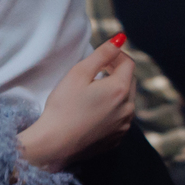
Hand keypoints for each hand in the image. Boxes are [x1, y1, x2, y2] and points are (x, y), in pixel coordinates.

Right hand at [19, 35, 136, 173]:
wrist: (54, 144)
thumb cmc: (63, 106)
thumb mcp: (79, 73)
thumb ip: (102, 54)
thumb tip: (120, 39)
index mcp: (120, 89)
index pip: (128, 63)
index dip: (116, 56)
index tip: (101, 57)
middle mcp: (128, 109)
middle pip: (130, 81)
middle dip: (117, 73)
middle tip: (97, 72)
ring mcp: (123, 126)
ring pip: (126, 101)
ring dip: (115, 92)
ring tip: (93, 93)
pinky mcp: (116, 139)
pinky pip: (120, 119)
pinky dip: (112, 111)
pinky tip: (93, 112)